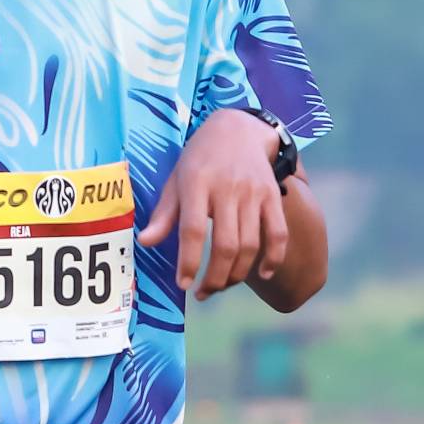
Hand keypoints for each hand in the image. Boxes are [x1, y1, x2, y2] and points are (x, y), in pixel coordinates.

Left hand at [140, 107, 286, 299]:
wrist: (238, 129)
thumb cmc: (199, 159)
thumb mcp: (175, 179)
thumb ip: (164, 214)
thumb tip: (145, 243)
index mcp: (197, 183)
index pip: (193, 230)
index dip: (188, 261)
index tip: (183, 284)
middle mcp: (227, 188)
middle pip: (225, 245)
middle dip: (215, 278)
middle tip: (203, 293)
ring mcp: (254, 193)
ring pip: (250, 245)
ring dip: (236, 274)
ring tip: (222, 286)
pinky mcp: (273, 196)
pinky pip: (278, 233)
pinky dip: (273, 258)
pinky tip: (262, 274)